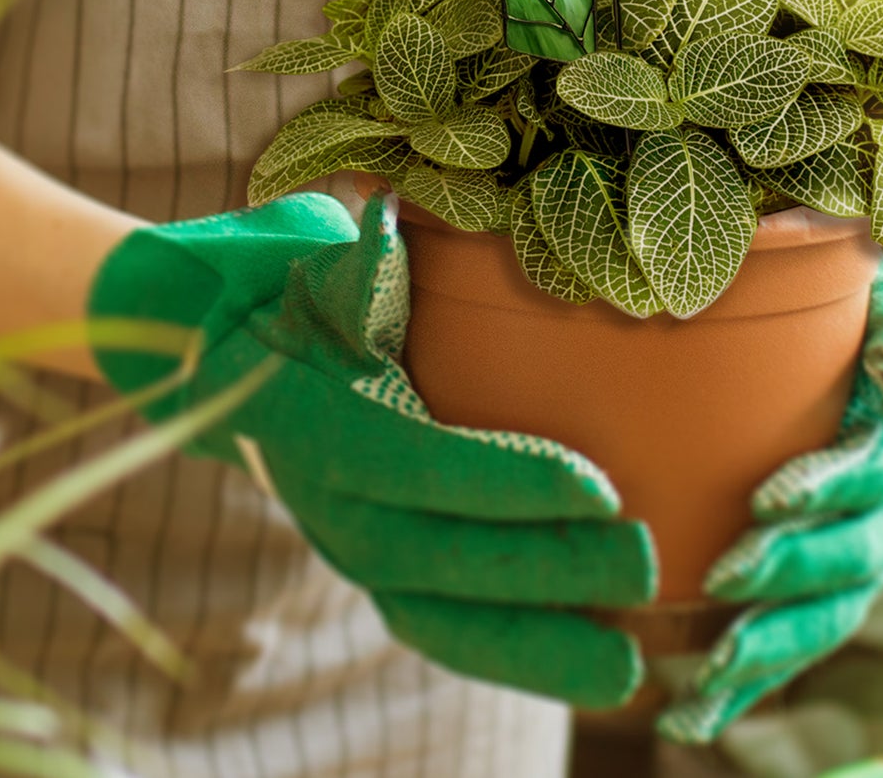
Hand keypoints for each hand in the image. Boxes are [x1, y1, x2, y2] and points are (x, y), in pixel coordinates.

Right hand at [88, 194, 656, 708]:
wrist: (237, 354)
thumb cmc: (305, 287)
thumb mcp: (325, 262)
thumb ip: (364, 255)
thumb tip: (390, 213)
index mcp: (317, 418)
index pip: (419, 463)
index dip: (507, 482)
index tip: (601, 487)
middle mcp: (329, 500)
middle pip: (440, 557)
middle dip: (546, 569)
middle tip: (646, 563)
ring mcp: (350, 545)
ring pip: (441, 619)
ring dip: (535, 646)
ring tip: (627, 668)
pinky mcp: (379, 571)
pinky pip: (443, 629)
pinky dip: (512, 654)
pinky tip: (589, 664)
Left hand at [656, 261, 882, 742]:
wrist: (829, 356)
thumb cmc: (842, 322)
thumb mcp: (877, 298)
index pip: (871, 472)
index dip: (828, 487)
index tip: (767, 498)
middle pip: (852, 558)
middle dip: (791, 571)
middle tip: (724, 574)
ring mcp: (851, 565)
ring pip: (823, 621)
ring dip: (768, 651)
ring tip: (706, 682)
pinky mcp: (813, 597)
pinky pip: (787, 651)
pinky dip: (742, 692)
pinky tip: (687, 722)